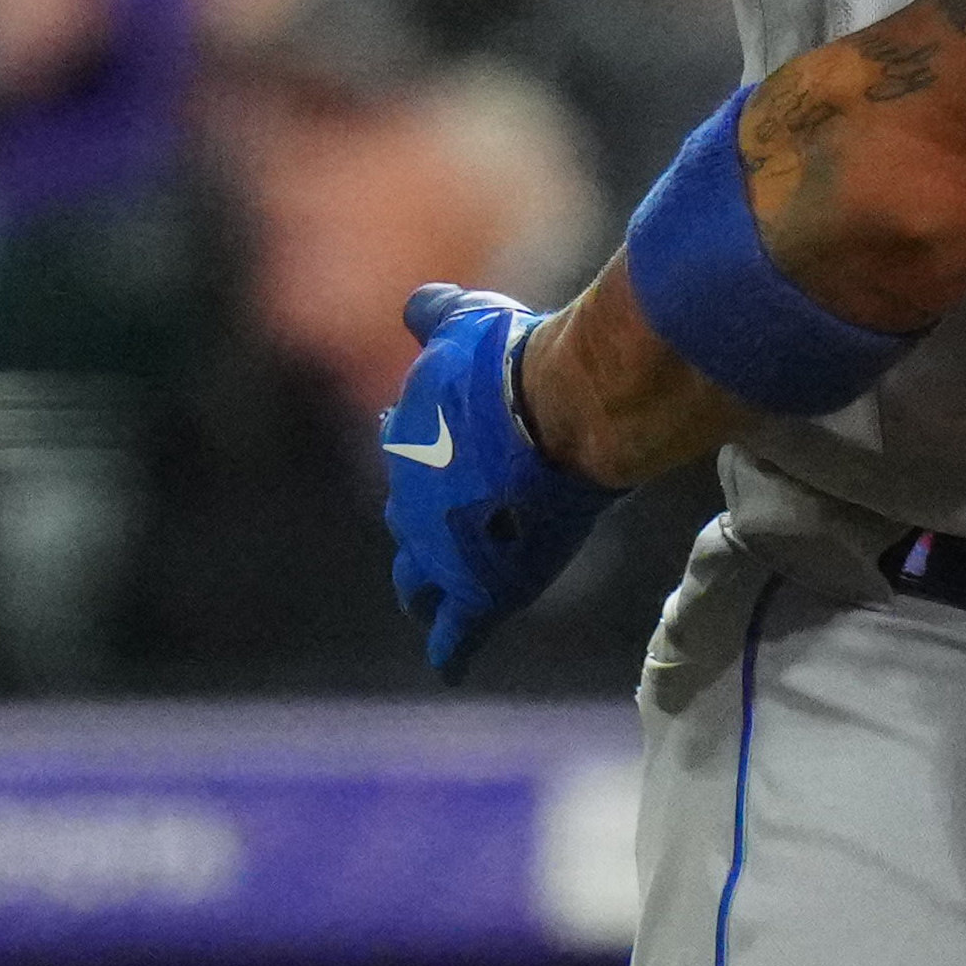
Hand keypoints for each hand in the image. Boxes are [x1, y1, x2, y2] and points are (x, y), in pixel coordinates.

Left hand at [382, 286, 627, 680]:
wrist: (558, 411)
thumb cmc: (517, 361)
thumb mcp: (469, 322)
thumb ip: (437, 313)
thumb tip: (416, 301)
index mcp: (410, 441)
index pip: (407, 454)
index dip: (427, 457)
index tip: (446, 454)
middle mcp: (412, 502)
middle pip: (408, 523)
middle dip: (423, 523)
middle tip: (449, 524)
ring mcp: (441, 552)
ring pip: (420, 584)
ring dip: (428, 588)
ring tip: (434, 597)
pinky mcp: (479, 592)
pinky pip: (457, 637)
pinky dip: (453, 650)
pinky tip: (451, 664)